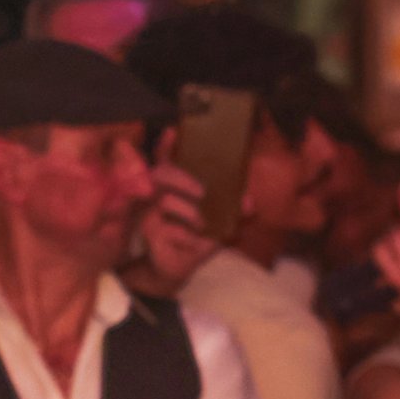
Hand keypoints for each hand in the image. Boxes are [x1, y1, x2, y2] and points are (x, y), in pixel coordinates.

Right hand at [136, 142, 221, 293]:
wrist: (179, 266)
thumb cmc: (196, 238)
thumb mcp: (219, 224)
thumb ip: (235, 211)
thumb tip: (249, 203)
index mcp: (175, 187)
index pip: (166, 159)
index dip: (167, 146)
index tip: (173, 132)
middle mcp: (159, 194)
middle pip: (161, 173)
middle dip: (181, 178)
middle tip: (202, 191)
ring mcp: (151, 211)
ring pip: (164, 201)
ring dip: (187, 210)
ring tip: (201, 222)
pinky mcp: (150, 231)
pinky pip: (167, 228)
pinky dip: (185, 235)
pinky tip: (193, 241)